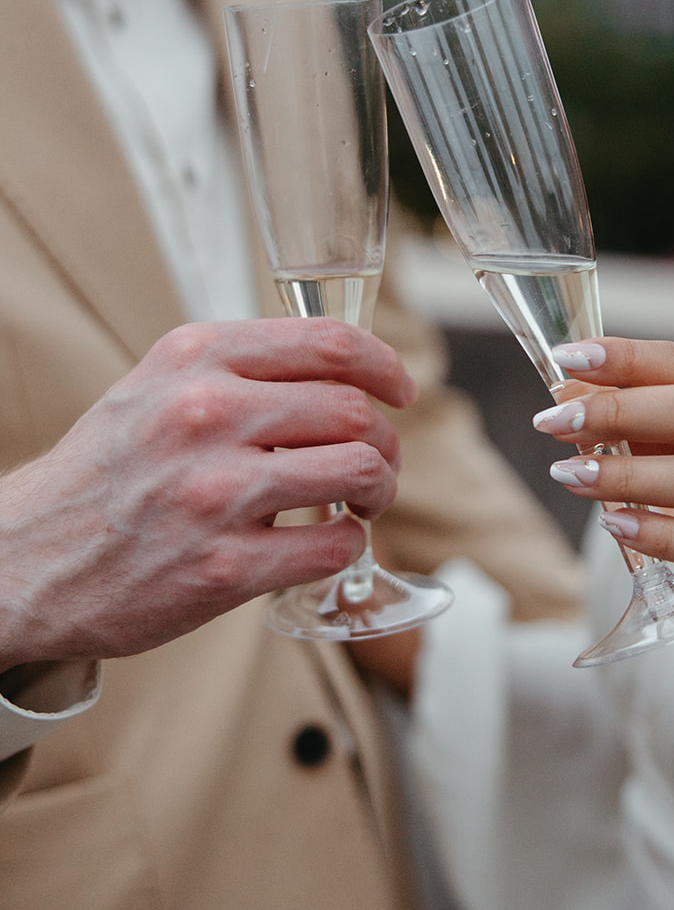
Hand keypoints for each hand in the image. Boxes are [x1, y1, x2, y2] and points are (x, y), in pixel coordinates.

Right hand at [0, 319, 415, 671]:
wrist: (25, 560)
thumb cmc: (103, 477)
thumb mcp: (155, 388)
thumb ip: (236, 371)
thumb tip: (333, 374)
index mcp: (193, 360)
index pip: (327, 342)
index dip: (383, 365)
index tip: (399, 388)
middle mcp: (205, 416)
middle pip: (353, 410)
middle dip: (384, 440)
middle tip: (377, 463)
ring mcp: (215, 494)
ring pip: (358, 472)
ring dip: (379, 491)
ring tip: (362, 503)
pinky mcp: (223, 567)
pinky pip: (332, 546)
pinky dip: (348, 545)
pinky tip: (328, 543)